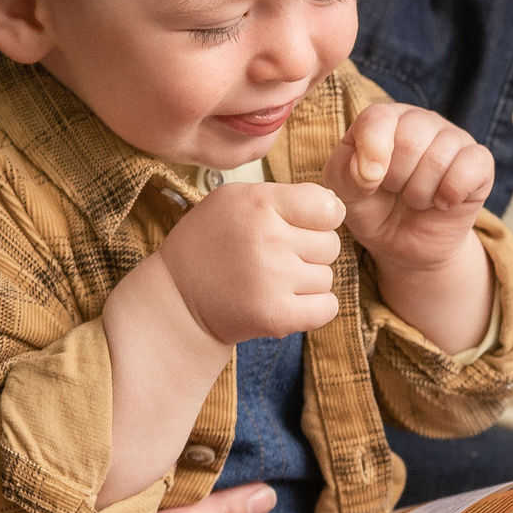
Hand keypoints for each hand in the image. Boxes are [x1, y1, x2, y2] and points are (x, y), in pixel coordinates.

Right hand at [160, 180, 344, 346]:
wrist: (177, 298)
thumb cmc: (210, 243)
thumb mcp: (234, 200)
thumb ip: (284, 196)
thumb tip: (335, 206)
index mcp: (259, 203)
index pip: (328, 207)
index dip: (322, 217)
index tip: (304, 225)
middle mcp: (268, 239)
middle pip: (331, 244)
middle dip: (310, 251)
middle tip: (276, 256)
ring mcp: (273, 279)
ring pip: (327, 277)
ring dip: (307, 281)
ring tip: (272, 279)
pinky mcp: (276, 316)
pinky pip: (327, 307)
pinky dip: (314, 308)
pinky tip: (286, 301)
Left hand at [323, 102, 494, 275]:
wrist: (405, 244)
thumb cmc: (372, 209)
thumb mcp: (345, 193)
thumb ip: (347, 173)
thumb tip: (371, 169)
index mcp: (385, 120)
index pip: (379, 117)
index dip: (373, 151)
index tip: (370, 182)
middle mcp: (421, 121)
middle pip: (410, 139)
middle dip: (396, 179)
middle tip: (395, 192)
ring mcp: (454, 139)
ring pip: (438, 158)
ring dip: (420, 193)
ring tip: (416, 199)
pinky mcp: (480, 162)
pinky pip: (472, 166)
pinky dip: (452, 192)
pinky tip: (442, 203)